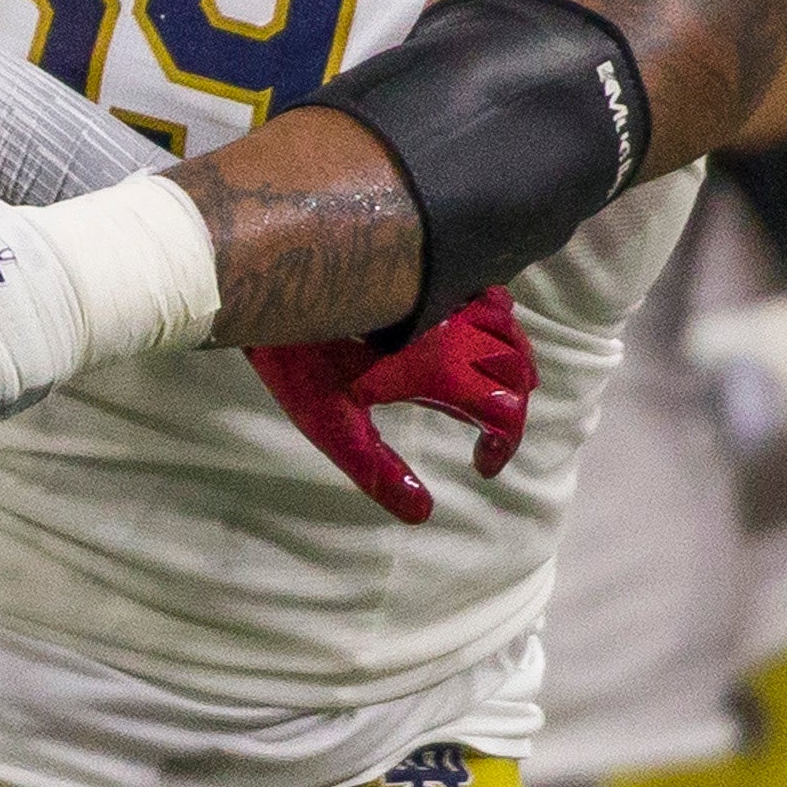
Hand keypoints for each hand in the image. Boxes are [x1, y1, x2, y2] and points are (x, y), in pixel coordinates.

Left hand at [248, 287, 535, 525]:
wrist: (271, 284)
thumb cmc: (296, 357)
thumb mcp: (332, 425)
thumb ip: (379, 470)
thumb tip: (422, 513)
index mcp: (441, 368)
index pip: (507, 409)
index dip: (505, 443)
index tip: (481, 466)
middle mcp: (456, 328)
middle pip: (515, 370)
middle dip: (510, 408)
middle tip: (484, 436)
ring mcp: (445, 295)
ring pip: (507, 330)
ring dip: (508, 366)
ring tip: (488, 393)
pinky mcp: (427, 273)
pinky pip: (482, 296)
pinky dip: (493, 324)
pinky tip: (470, 339)